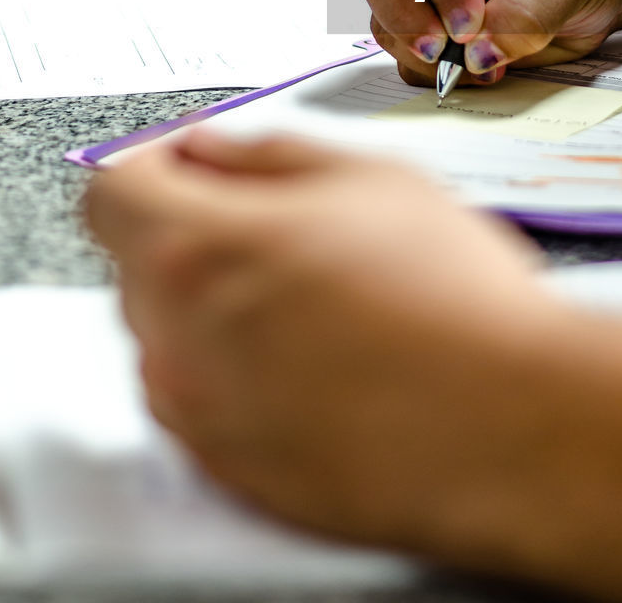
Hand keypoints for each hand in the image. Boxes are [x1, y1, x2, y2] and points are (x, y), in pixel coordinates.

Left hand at [86, 129, 558, 550]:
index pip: (115, 190)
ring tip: (313, 298)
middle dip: (193, 229)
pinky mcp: (232, 469)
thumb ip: (272, 152)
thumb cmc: (452, 301)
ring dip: (213, 304)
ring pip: (170, 335)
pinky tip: (317, 359)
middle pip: (140, 261)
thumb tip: (220, 153)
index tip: (195, 163)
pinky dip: (237, 371)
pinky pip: (202, 401)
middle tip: (277, 224)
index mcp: (200, 246)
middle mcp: (177, 336)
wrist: (506, 420)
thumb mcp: (371, 175)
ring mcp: (200, 413)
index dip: (156, 162)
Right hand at [351, 0, 621, 85]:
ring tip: (483, 64)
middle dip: (404, 13)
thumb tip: (478, 54)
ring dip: (419, 49)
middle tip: (445, 51)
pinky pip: (402, 47)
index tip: (472, 21)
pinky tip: (480, 68)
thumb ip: (529, 11)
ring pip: (382, 11)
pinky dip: (430, 68)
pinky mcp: (426, 16)